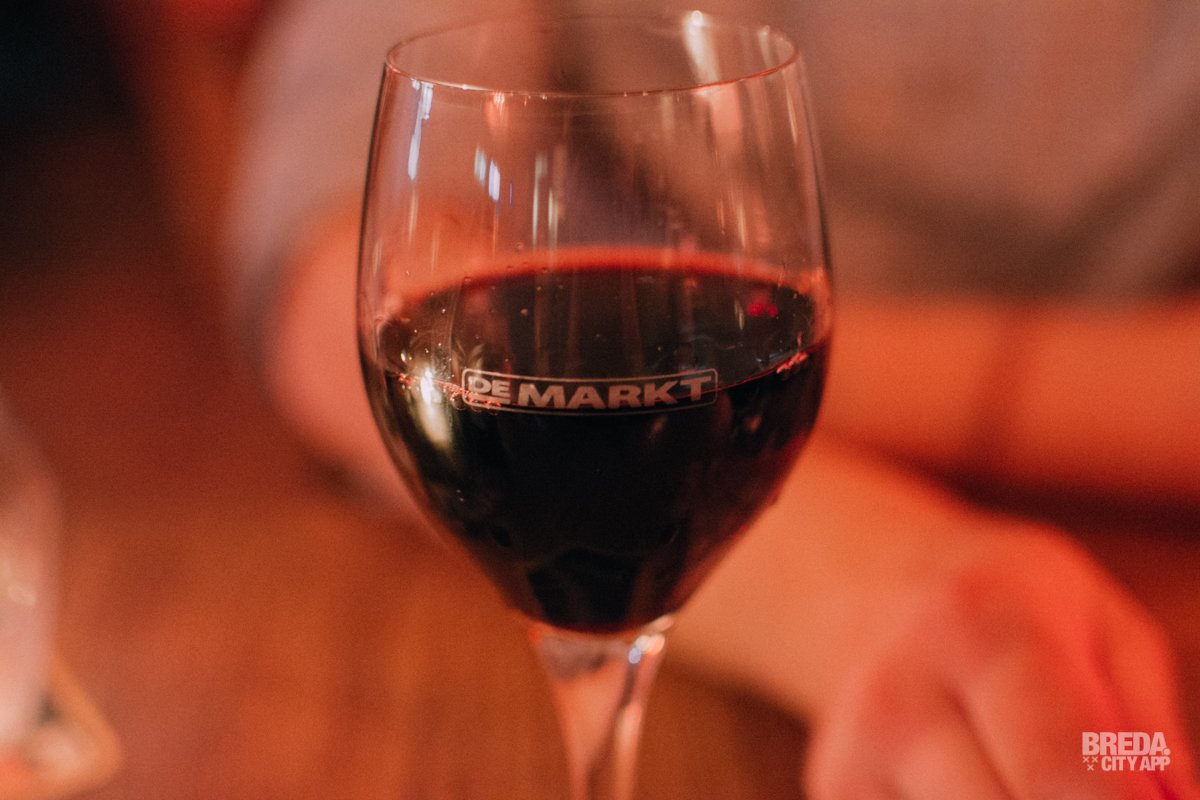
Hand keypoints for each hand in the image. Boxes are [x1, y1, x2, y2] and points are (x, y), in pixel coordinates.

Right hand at [805, 529, 1199, 798]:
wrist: (880, 587)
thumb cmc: (1018, 609)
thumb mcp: (1105, 627)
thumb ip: (1147, 725)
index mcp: (981, 627)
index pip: (1060, 773)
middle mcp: (899, 690)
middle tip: (1093, 785)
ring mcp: (854, 750)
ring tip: (1038, 776)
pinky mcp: (836, 789)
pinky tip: (985, 782)